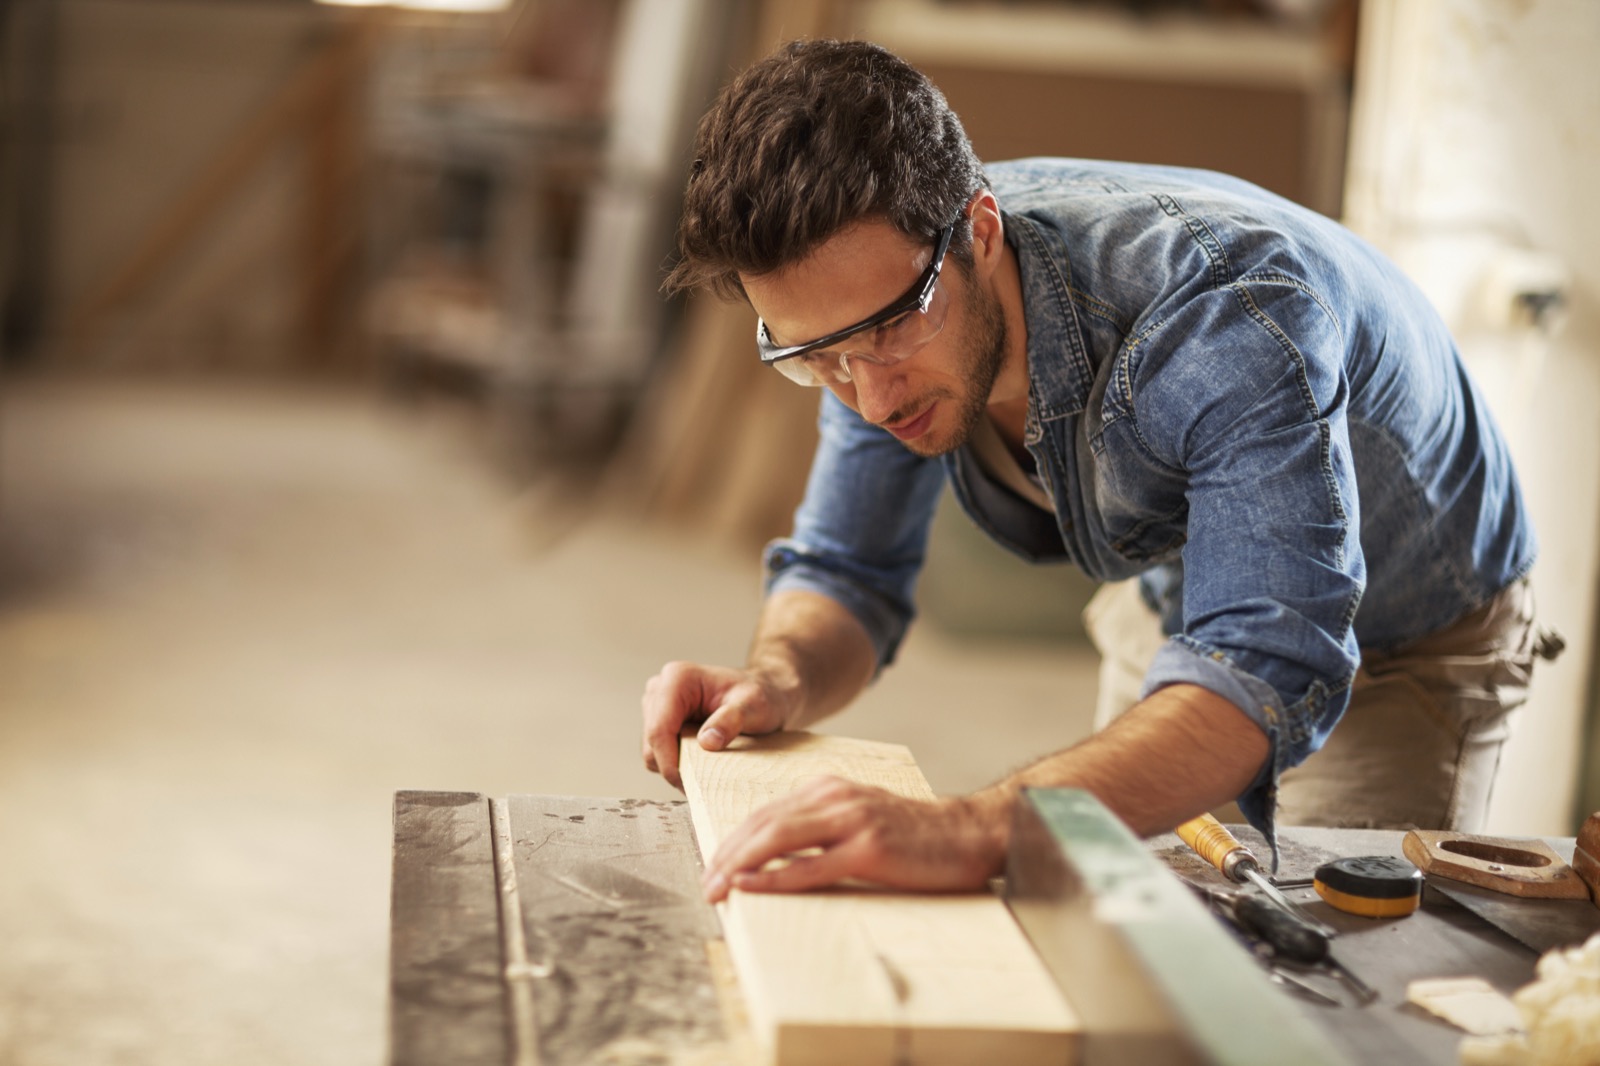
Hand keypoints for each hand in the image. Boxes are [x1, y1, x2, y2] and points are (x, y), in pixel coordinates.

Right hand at [640, 661, 791, 787]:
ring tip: (705, 769)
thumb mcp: (754, 706)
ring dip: (674, 765)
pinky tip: (699, 760)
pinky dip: (675, 762)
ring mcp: (657, 704)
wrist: (765, 694)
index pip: (659, 729)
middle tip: (704, 782)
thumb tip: (707, 742)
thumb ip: (731, 720)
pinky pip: (657, 752)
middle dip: (673, 766)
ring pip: (651, 750)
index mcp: (678, 679)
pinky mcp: (659, 720)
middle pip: (652, 742)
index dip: (669, 761)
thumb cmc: (761, 696)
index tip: (689, 784)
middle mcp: (661, 688)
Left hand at [700, 776, 1008, 901]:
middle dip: (725, 854)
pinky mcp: (868, 850)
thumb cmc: (917, 836)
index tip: (712, 865)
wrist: (969, 833)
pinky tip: (751, 886)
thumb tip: (778, 857)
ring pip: (777, 838)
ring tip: (716, 887)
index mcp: (829, 788)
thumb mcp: (861, 818)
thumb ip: (822, 827)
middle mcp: (835, 798)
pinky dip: (774, 876)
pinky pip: (810, 865)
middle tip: (704, 882)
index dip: (733, 840)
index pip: (766, 813)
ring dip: (738, 865)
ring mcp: (852, 821)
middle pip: (762, 823)